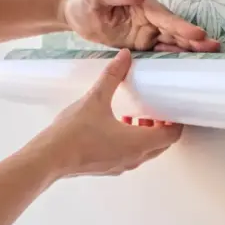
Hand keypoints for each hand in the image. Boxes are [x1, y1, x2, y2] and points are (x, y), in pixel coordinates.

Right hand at [38, 49, 181, 177]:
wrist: (48, 159)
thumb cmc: (73, 133)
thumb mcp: (96, 98)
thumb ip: (113, 76)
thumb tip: (125, 56)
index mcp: (137, 142)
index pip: (170, 135)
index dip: (175, 122)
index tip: (172, 109)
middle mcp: (134, 158)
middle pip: (160, 145)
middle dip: (161, 127)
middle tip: (155, 110)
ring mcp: (121, 166)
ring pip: (145, 152)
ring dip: (145, 134)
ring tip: (133, 115)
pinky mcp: (108, 168)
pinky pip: (129, 156)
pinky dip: (131, 142)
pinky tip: (114, 126)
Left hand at [62, 0, 219, 52]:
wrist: (75, 14)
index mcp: (144, 5)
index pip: (166, 18)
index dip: (182, 27)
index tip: (198, 34)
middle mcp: (150, 19)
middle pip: (175, 31)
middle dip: (194, 40)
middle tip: (215, 47)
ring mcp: (147, 33)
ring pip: (172, 43)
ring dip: (189, 50)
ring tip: (210, 56)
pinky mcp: (142, 45)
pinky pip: (160, 53)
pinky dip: (174, 59)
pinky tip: (188, 66)